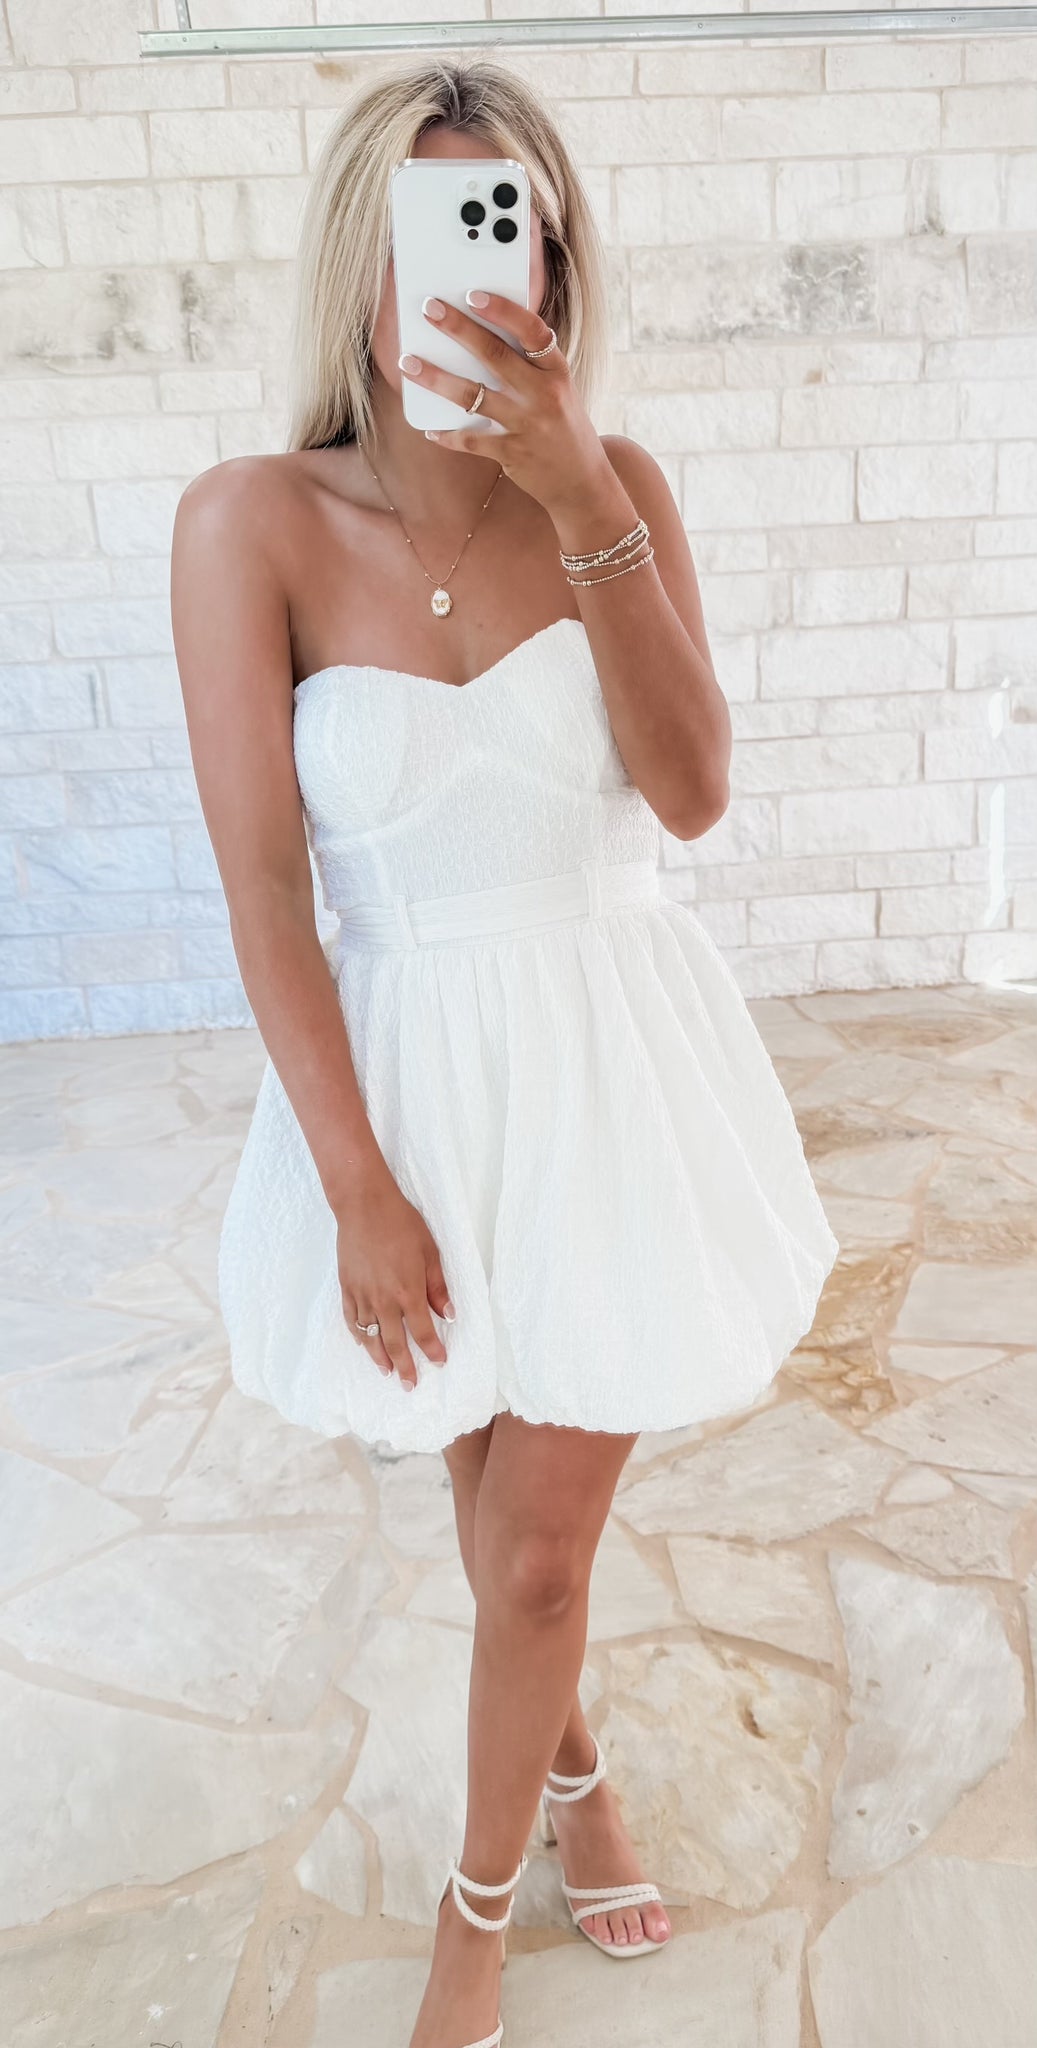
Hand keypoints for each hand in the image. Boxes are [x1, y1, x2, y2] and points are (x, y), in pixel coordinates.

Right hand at [335, 1167, 453, 1390]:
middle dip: (405, 1366)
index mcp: (408, 1292)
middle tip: (410, 1385)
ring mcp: (362, 1296)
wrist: (364, 1206)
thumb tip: (449, 1314)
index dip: (432, 1350)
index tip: (439, 1362)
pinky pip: (351, 1320)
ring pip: (370, 1336)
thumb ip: (438, 1287)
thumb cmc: (402, 1225)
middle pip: (395, 1343)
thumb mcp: (430, 1253)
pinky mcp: (346, 1288)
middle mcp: (384, 1301)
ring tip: (387, 1372)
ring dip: (379, 1357)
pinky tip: (363, 1344)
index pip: (423, 1331)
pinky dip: (358, 1335)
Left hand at [399, 290, 611, 515]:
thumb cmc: (564, 426)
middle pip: (493, 355)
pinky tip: (430, 429)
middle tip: (428, 309)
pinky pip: (469, 440)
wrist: (581, 481)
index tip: (473, 295)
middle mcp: (543, 395)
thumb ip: (530, 367)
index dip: (502, 310)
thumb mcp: (559, 390)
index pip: (531, 331)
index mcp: (557, 372)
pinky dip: (447, 435)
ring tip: (409, 364)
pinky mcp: (511, 453)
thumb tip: (480, 336)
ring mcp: (526, 425)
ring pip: (471, 395)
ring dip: (435, 378)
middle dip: (457, 328)